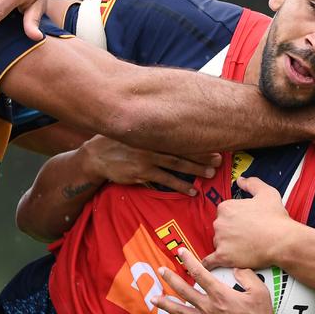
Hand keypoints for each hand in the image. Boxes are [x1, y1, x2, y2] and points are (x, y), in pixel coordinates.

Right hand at [81, 135, 221, 194]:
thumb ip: (152, 127)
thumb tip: (172, 122)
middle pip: (183, 148)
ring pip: (177, 164)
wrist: (96, 155)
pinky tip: (192, 191)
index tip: (215, 142)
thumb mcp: (134, 128)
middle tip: (219, 160)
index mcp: (153, 131)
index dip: (198, 139)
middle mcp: (153, 143)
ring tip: (210, 175)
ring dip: (195, 170)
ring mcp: (147, 158)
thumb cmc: (118, 140)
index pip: (180, 134)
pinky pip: (165, 180)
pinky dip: (181, 186)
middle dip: (202, 155)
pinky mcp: (142, 173)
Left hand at [153, 248, 277, 313]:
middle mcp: (209, 307)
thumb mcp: (260, 292)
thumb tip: (237, 268)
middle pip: (184, 291)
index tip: (180, 252)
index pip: (200, 273)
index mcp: (220, 294)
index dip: (189, 261)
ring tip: (154, 300)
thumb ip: (247, 276)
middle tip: (161, 271)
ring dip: (166, 305)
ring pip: (181, 312)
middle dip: (170, 279)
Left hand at [203, 175, 289, 268]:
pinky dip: (209, 264)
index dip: (235, 219)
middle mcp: (219, 222)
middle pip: (220, 228)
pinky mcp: (223, 257)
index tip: (245, 223)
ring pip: (218, 244)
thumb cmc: (276, 218)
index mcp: (226, 207)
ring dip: (226, 246)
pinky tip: (208, 266)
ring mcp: (220, 240)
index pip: (224, 213)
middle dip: (230, 232)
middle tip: (246, 236)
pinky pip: (210, 261)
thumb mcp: (266, 192)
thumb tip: (240, 180)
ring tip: (243, 249)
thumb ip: (251, 183)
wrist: (282, 240)